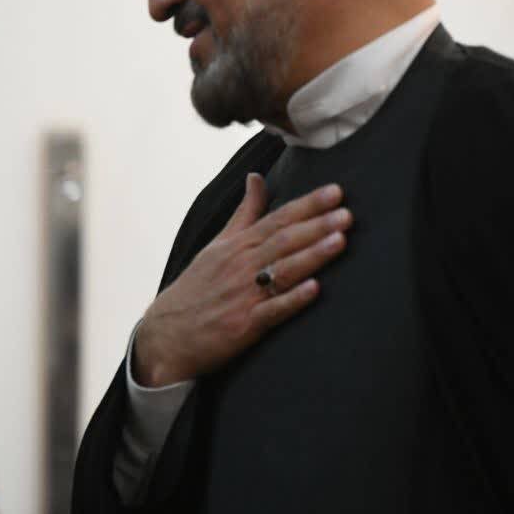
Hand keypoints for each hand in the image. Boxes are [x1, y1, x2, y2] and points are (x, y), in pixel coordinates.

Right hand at [134, 175, 351, 385]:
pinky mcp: (244, 325)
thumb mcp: (217, 244)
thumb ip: (244, 212)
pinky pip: (272, 310)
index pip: (278, 218)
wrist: (167, 335)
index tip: (335, 191)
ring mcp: (243, 295)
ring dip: (313, 255)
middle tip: (346, 213)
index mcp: (238, 245)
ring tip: (341, 241)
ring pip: (283, 270)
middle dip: (317, 225)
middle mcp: (242, 265)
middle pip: (284, 240)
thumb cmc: (197, 287)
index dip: (308, 205)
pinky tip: (316, 289)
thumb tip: (256, 177)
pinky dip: (293, 299)